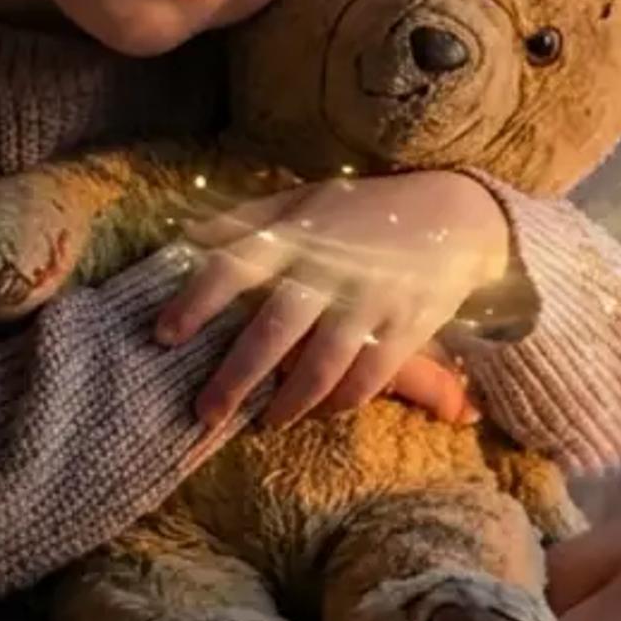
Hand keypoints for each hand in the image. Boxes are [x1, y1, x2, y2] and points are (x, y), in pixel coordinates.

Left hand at [155, 172, 514, 429]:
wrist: (457, 213)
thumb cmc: (365, 209)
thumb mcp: (304, 199)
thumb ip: (245, 221)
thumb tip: (185, 239)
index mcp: (298, 232)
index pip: (234, 265)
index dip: (194, 301)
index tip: (163, 336)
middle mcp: (332, 266)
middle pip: (272, 330)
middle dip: (233, 379)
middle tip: (204, 413)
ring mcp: (373, 299)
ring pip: (321, 366)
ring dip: (287, 403)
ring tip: (266, 421)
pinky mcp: (408, 327)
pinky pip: (367, 379)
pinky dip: (339, 402)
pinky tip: (320, 410)